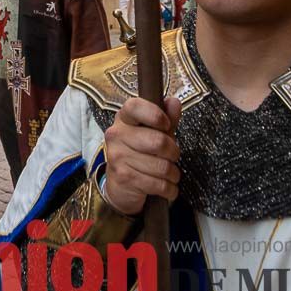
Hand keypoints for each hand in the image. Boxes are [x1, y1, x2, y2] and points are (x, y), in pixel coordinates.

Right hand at [102, 96, 182, 215]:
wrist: (120, 184)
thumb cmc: (140, 153)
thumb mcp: (154, 133)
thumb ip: (166, 117)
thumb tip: (174, 102)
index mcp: (124, 119)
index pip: (135, 106)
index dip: (155, 114)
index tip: (166, 124)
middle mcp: (116, 135)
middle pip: (158, 141)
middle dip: (173, 152)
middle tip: (172, 156)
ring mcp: (117, 157)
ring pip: (161, 166)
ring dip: (173, 174)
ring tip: (168, 174)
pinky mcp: (123, 178)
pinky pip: (159, 184)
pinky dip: (169, 189)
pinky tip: (165, 187)